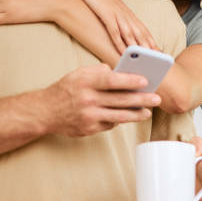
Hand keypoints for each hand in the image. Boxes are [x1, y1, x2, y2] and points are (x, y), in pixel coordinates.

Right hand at [42, 64, 161, 136]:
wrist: (45, 112)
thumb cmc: (65, 90)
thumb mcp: (78, 74)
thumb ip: (97, 71)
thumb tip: (118, 71)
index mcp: (85, 82)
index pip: (112, 81)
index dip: (130, 81)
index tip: (146, 81)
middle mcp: (87, 99)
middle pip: (120, 100)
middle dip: (141, 99)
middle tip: (156, 98)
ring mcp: (88, 116)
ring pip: (119, 116)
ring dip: (136, 114)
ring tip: (148, 111)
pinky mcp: (89, 129)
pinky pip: (109, 124)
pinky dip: (118, 120)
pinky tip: (126, 116)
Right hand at [77, 0, 157, 53]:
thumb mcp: (112, 8)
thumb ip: (119, 18)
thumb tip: (123, 31)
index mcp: (127, 12)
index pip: (142, 28)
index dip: (151, 40)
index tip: (158, 51)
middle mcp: (125, 13)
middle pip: (140, 32)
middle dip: (149, 45)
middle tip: (157, 58)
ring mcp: (117, 14)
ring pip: (130, 32)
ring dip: (137, 46)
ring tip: (144, 58)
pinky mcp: (106, 14)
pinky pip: (114, 31)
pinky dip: (119, 42)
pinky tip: (122, 52)